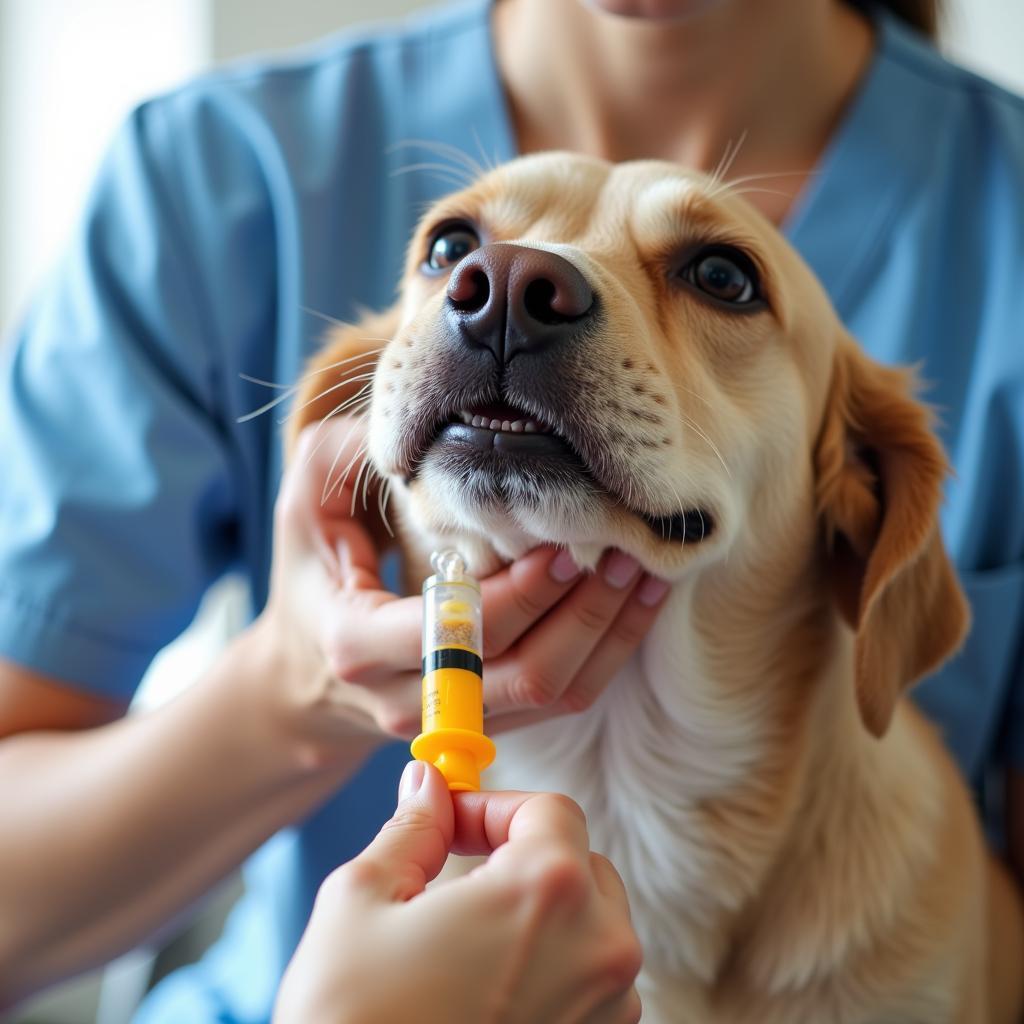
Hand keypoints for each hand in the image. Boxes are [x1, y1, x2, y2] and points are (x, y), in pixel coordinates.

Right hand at [254, 417, 670, 762]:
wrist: (305, 674)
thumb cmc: (310, 572)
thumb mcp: (307, 501)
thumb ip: (351, 455)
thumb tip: (423, 415)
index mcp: (358, 644)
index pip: (456, 630)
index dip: (519, 594)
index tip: (565, 545)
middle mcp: (408, 699)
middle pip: (521, 674)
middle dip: (584, 612)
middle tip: (628, 549)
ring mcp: (452, 721)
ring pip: (551, 695)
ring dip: (607, 634)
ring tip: (645, 571)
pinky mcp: (488, 722)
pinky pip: (560, 699)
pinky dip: (604, 652)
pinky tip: (635, 602)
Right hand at [274, 761, 642, 1023]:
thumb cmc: (353, 1021)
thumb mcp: (362, 899)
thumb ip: (412, 828)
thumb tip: (428, 786)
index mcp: (547, 889)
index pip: (550, 808)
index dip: (495, 807)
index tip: (452, 826)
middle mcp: (599, 946)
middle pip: (579, 862)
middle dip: (522, 855)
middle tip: (457, 873)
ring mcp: (607, 1009)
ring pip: (592, 924)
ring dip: (540, 914)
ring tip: (468, 937)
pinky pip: (592, 983)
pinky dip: (552, 968)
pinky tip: (488, 986)